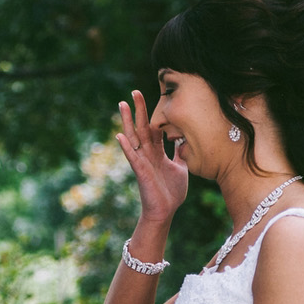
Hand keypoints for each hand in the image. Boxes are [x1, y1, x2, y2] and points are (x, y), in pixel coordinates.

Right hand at [116, 89, 188, 225]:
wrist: (166, 211)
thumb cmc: (172, 192)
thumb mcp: (181, 168)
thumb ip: (181, 154)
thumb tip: (185, 141)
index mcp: (158, 152)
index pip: (154, 128)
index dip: (154, 114)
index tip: (154, 97)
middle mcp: (148, 154)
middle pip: (142, 127)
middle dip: (139, 110)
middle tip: (135, 92)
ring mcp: (143, 161)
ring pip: (133, 137)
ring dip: (127, 121)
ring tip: (122, 104)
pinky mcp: (140, 171)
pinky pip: (132, 157)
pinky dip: (125, 146)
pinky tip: (119, 135)